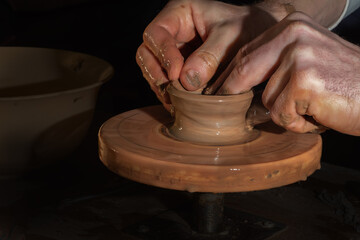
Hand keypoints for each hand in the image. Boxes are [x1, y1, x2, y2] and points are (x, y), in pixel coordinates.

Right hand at [136, 0, 276, 109]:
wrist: (258, 36)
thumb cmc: (246, 27)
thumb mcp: (231, 36)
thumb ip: (210, 56)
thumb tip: (188, 81)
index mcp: (180, 13)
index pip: (156, 33)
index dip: (162, 55)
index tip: (176, 74)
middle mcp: (172, 32)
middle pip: (147, 53)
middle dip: (155, 74)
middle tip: (170, 91)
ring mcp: (174, 51)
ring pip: (153, 70)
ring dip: (162, 87)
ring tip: (175, 101)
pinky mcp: (180, 68)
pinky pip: (167, 82)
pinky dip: (170, 94)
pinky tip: (179, 104)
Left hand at [211, 12, 359, 135]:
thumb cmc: (344, 82)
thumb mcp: (307, 59)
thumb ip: (275, 64)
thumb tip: (236, 83)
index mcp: (291, 26)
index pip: (246, 52)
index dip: (228, 75)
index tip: (215, 91)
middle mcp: (293, 35)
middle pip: (244, 70)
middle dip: (231, 92)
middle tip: (223, 104)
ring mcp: (299, 57)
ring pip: (266, 99)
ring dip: (285, 113)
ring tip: (312, 107)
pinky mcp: (304, 81)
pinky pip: (281, 114)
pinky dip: (297, 123)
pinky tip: (319, 114)